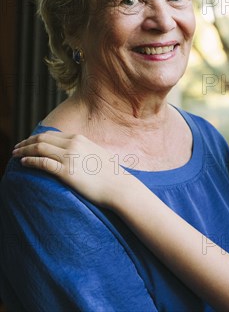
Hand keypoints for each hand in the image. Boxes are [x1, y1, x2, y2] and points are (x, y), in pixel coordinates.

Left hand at [12, 132, 129, 207]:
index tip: (28, 142)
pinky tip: (23, 163)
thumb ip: (84, 150)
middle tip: (16, 147)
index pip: (52, 135)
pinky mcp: (67, 172)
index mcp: (80, 139)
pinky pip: (43, 163)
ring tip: (15, 154)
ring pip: (39, 149)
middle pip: (42, 139)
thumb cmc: (111, 174)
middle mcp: (74, 145)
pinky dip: (30, 161)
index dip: (37, 137)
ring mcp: (70, 158)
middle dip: (26, 142)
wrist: (119, 186)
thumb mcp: (97, 154)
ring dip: (24, 151)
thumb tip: (76, 152)